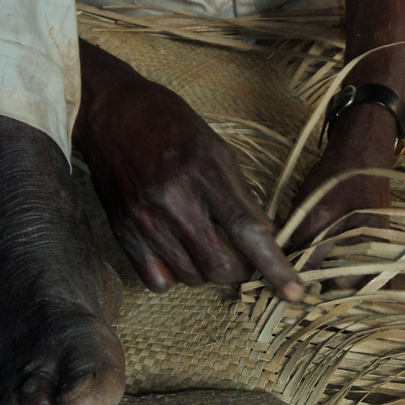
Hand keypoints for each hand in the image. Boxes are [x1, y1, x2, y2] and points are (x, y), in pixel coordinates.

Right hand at [75, 40, 302, 300]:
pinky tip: (176, 252)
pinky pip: (158, 281)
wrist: (110, 113)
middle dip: (240, 270)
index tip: (294, 292)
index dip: (274, 265)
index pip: (248, 230)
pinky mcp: (123, 233)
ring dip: (207, 271)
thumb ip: (241, 196)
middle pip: (219, 266)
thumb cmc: (170, 126)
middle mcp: (173, 199)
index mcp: (204, 172)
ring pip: (191, 277)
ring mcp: (145, 220)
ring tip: (204, 244)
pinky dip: (175, 276)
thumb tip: (266, 239)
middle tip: (241, 256)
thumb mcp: (216, 148)